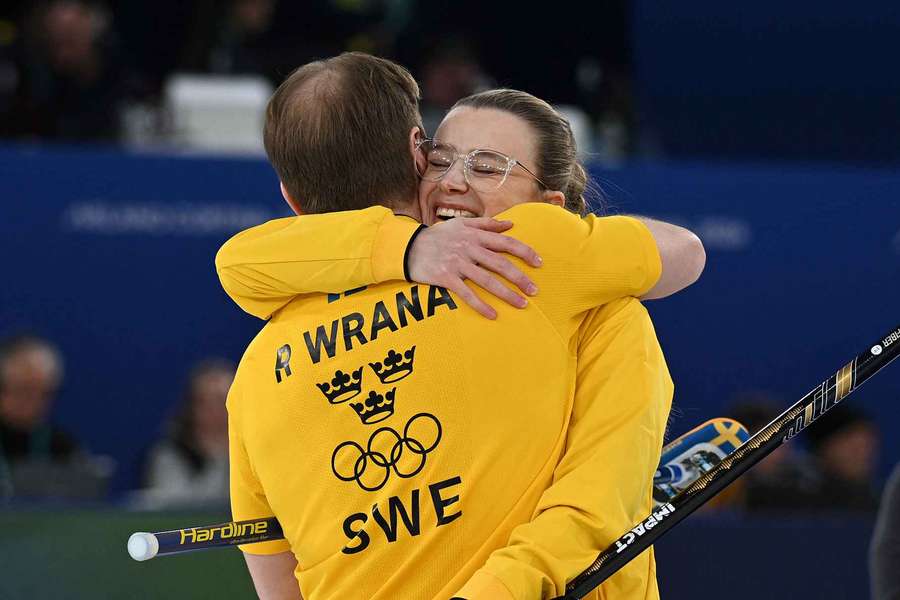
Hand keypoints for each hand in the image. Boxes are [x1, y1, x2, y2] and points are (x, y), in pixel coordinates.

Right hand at [408, 217, 541, 318]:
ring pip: (487, 281)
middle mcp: (468, 249)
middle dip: (520, 278)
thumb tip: (510, 225)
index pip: (505, 242)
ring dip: (506, 294)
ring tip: (521, 304)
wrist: (408, 247)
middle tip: (535, 290)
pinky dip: (480, 305)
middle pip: (500, 264)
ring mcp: (457, 264)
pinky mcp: (446, 278)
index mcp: (475, 236)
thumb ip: (486, 224)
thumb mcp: (461, 225)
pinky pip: (466, 294)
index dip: (524, 252)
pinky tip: (493, 315)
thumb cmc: (437, 236)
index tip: (539, 263)